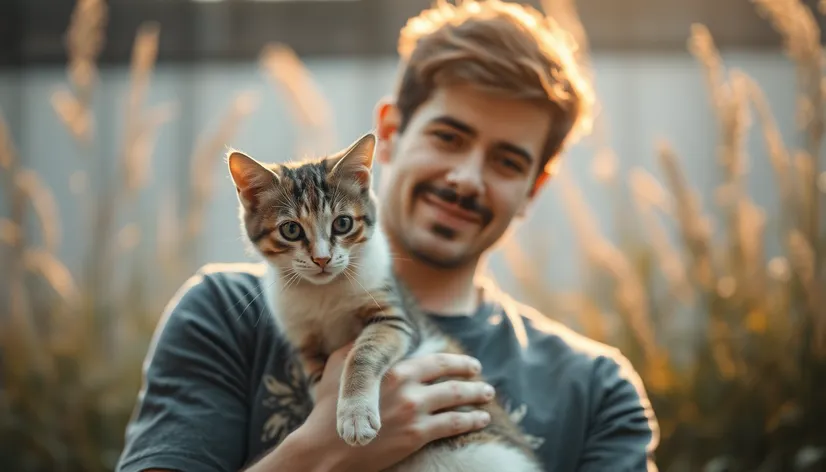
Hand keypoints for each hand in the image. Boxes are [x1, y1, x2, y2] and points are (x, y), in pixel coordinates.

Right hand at [298, 343, 495, 471]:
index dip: (454, 360)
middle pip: (450, 377)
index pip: (434, 360)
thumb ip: (357, 349)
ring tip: (487, 396)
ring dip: (477, 396)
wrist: (325, 448)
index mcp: (393, 368)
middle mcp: (408, 386)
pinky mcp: (417, 435)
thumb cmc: (328, 410)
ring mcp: (414, 411)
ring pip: (457, 399)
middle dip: (470, 373)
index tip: (466, 362)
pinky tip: (481, 420)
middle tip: (480, 374)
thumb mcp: (339, 368)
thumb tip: (365, 336)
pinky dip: (472, 420)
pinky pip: (453, 424)